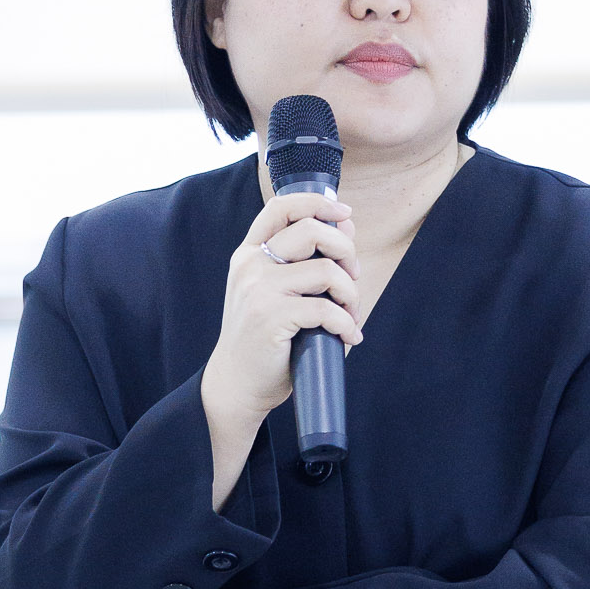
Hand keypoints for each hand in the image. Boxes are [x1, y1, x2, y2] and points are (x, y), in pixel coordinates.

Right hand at [201, 191, 360, 506]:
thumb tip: (346, 223)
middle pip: (311, 230)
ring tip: (350, 315)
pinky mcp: (272, 317)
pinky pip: (326, 309)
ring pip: (325, 270)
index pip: (282, 207)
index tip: (344, 214)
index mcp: (249, 254)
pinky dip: (347, 324)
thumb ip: (304, 260)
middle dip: (346, 250)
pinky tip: (349, 336)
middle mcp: (251, 266)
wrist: (236, 385)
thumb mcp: (275, 292)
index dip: (319, 202)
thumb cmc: (262, 340)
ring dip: (350, 293)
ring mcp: (259, 290)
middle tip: (353, 279)